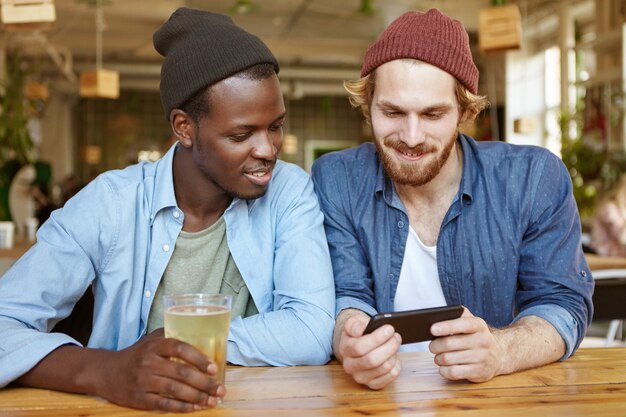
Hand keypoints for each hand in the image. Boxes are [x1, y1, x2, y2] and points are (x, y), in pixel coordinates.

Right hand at [92, 328, 225, 411]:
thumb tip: (203, 340)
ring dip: (197, 397)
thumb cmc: (137, 354)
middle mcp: (149, 362)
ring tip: (212, 401)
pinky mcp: (140, 399)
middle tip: (220, 389)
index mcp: (154, 346)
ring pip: (175, 390)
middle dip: (205, 383)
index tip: (214, 368)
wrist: (106, 372)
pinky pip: (164, 404)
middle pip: (181, 373)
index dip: (199, 358)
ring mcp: (143, 381)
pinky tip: (195, 407)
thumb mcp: (151, 340)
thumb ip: (172, 337)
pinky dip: (182, 407)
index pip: (180, 348)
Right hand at [336, 311, 401, 388]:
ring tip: (394, 344)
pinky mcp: (373, 384)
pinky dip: (396, 365)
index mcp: (345, 349)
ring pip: (384, 368)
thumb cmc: (359, 334)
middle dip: (389, 346)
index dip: (377, 338)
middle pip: (373, 360)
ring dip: (393, 354)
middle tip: (396, 336)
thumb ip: (355, 325)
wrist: (358, 347)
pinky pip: (390, 376)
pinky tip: (393, 356)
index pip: (359, 347)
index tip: (389, 329)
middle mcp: (350, 366)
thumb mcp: (354, 323)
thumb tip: (359, 331)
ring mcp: (361, 377)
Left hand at [429, 308, 503, 381]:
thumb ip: (457, 316)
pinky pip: (453, 372)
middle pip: (449, 343)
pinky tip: (444, 367)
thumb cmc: (476, 337)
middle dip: (435, 345)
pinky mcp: (479, 373)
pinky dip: (443, 370)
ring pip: (448, 359)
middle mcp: (482, 341)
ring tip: (439, 357)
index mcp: (479, 325)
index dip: (446, 327)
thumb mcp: (472, 322)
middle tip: (432, 346)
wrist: (498, 356)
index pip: (462, 324)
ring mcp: (482, 358)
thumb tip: (437, 316)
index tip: (432, 329)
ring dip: (438, 358)